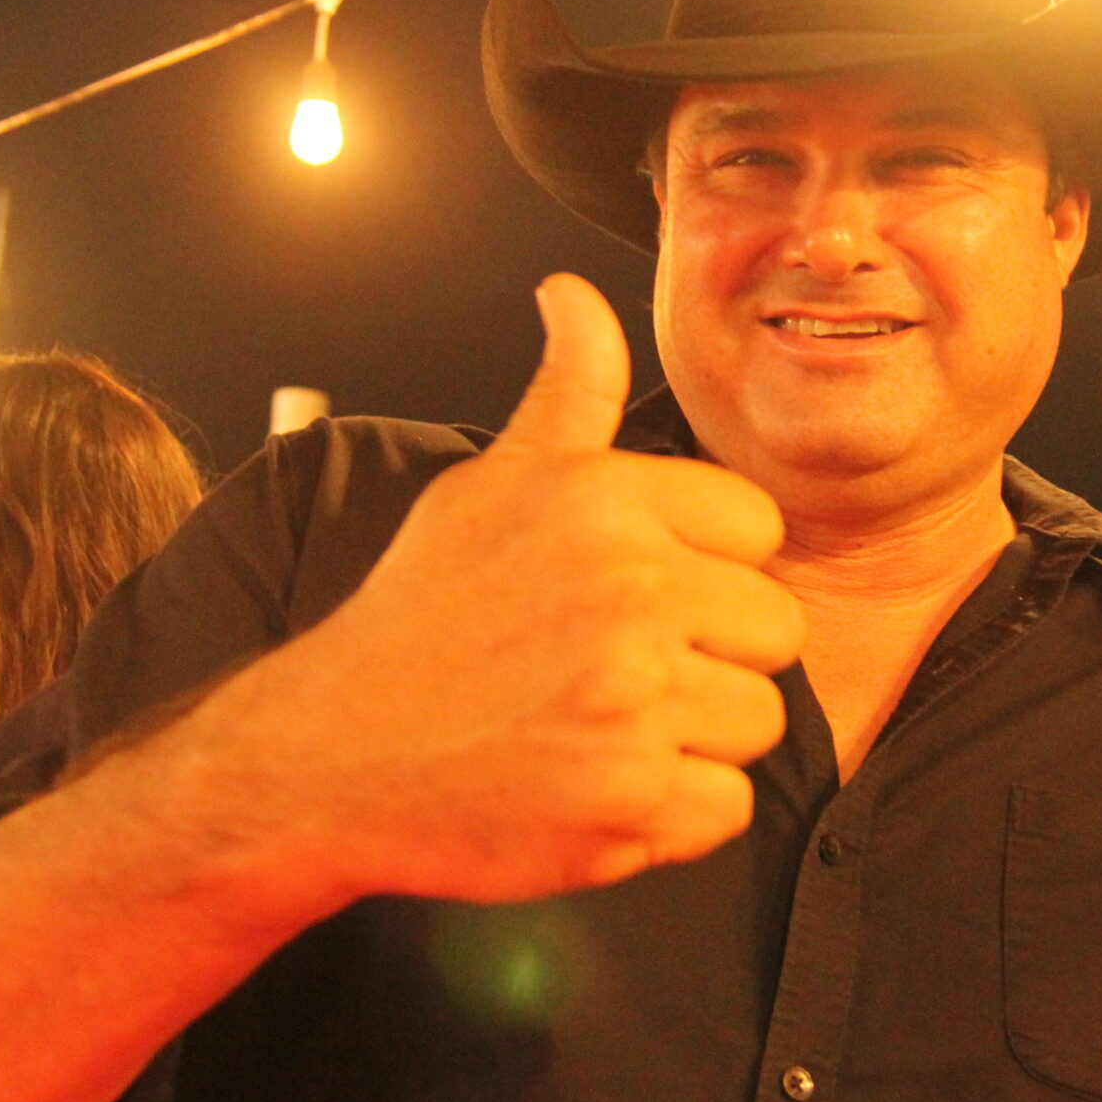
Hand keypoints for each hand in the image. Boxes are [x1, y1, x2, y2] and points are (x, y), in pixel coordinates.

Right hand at [236, 274, 801, 906]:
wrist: (325, 755)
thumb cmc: (421, 615)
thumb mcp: (490, 484)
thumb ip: (568, 391)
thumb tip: (573, 290)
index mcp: (607, 501)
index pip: (758, 530)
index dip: (707, 567)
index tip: (632, 595)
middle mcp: (629, 591)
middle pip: (776, 629)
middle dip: (711, 654)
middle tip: (612, 669)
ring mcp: (632, 701)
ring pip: (757, 719)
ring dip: (693, 735)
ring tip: (598, 725)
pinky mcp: (628, 802)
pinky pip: (727, 805)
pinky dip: (672, 811)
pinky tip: (594, 784)